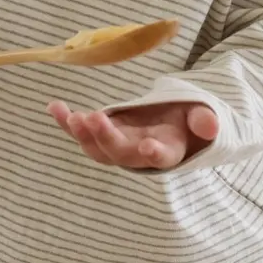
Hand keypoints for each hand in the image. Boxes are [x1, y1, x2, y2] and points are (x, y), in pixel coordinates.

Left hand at [47, 100, 218, 170]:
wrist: (170, 125)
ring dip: (81, 135)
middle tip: (93, 118)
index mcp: (167, 149)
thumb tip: (210, 125)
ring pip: (96, 149)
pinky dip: (65, 122)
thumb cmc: (187, 120)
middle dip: (106, 138)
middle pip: (120, 153)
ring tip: (71, 117)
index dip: (154, 154)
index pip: (161, 156)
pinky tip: (53, 106)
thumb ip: (205, 120)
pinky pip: (81, 132)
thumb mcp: (201, 116)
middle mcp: (138, 154)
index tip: (148, 146)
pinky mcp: (101, 135)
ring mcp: (117, 146)